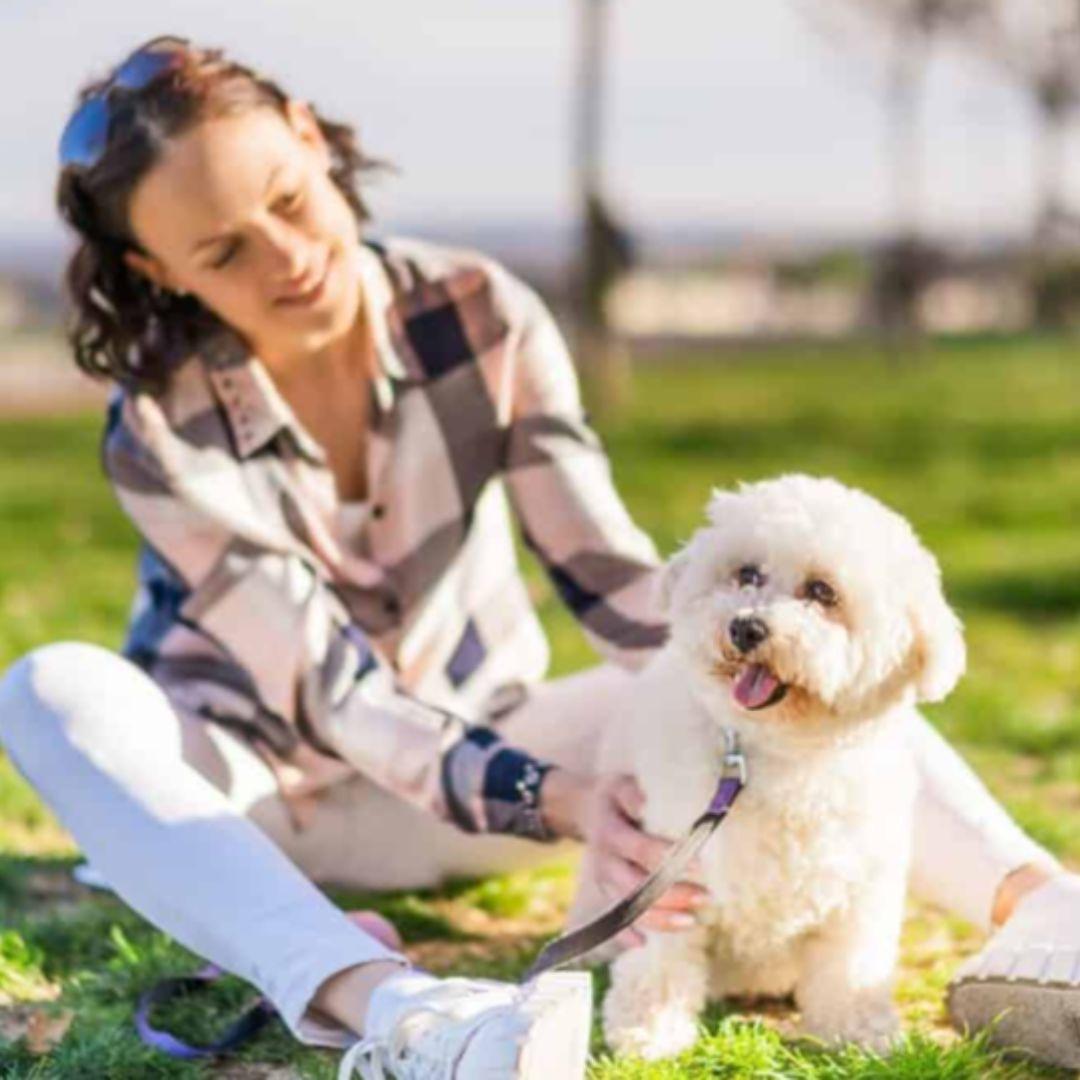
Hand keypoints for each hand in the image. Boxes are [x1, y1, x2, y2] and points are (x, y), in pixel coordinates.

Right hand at [580, 772, 710, 948]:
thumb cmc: (617, 796)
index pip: (639, 847)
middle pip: (634, 885)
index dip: (666, 856)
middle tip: (706, 897)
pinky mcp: (605, 891)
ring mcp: (603, 878)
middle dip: (671, 895)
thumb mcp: (621, 784)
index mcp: (610, 830)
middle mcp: (604, 859)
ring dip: (659, 918)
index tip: (700, 864)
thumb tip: (646, 803)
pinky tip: (644, 945)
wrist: (586, 809)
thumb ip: (633, 793)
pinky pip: (614, 917)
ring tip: (692, 922)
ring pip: (627, 905)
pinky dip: (626, 933)